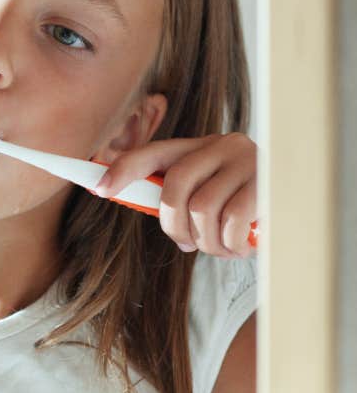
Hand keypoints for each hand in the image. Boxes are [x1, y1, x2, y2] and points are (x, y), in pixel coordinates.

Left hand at [93, 133, 257, 256]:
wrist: (295, 202)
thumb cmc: (240, 203)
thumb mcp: (207, 194)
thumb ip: (177, 198)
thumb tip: (136, 206)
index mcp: (198, 147)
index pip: (152, 154)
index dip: (123, 170)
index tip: (98, 187)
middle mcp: (220, 145)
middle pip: (175, 187)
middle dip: (172, 225)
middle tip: (187, 243)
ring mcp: (245, 161)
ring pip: (202, 209)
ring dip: (206, 240)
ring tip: (220, 247)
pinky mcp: (266, 182)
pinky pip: (232, 221)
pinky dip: (229, 243)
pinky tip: (239, 246)